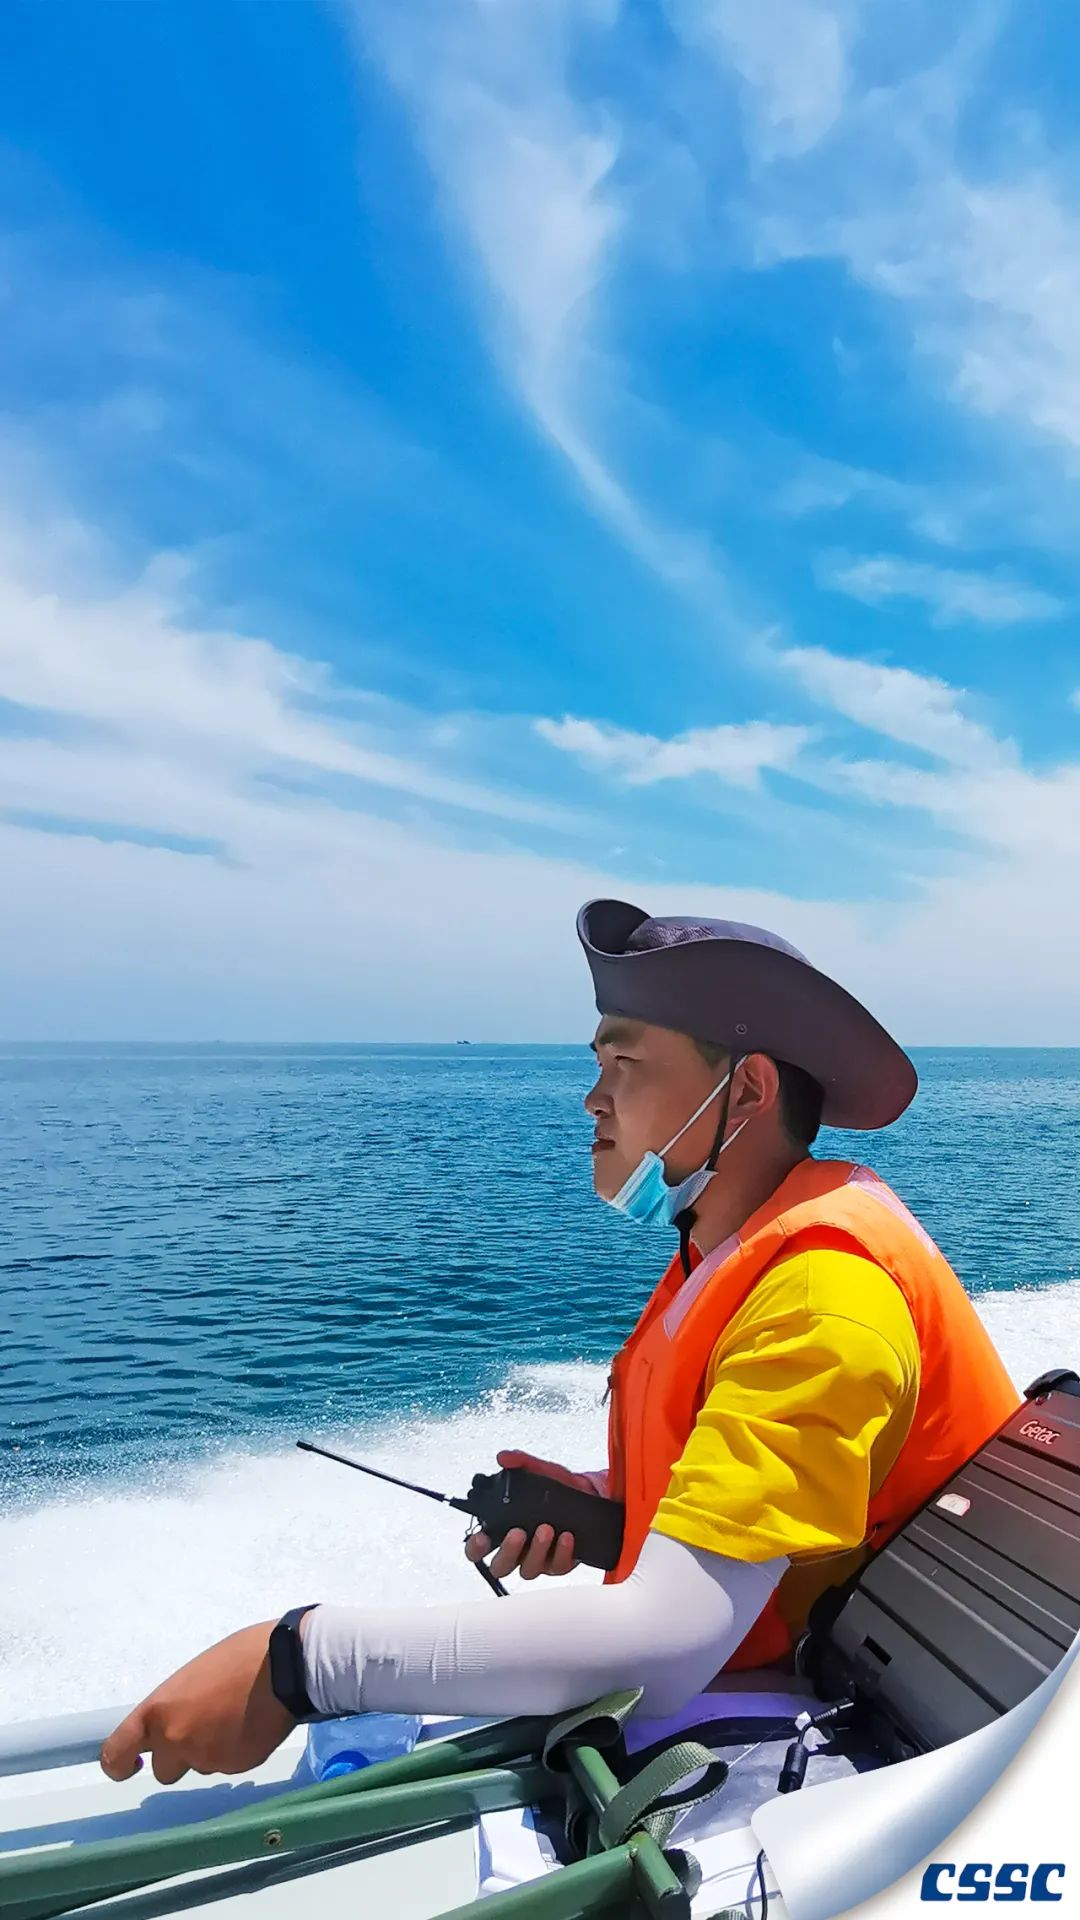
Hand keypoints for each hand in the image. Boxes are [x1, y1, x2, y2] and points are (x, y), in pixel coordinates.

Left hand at [100, 1622, 293, 1784]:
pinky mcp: (236, 1767)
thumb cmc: (239, 1656)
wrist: (287, 1665)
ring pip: (198, 1766)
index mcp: (158, 1712)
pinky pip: (226, 1765)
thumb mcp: (192, 1675)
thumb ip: (176, 1705)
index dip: (118, 1765)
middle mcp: (176, 1741)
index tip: (129, 1766)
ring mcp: (207, 1759)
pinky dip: (234, 1751)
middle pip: (163, 1768)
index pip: (117, 1753)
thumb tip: (177, 1720)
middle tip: (203, 1726)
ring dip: (208, 1751)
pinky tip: (251, 1726)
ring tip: (234, 1719)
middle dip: (178, 1754)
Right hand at [464, 1450, 592, 1579]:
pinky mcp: (559, 1563)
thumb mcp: (540, 1470)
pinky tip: (567, 1536)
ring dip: (536, 1550)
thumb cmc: (558, 1487)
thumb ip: (521, 1462)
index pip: (479, 1547)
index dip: (475, 1547)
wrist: (591, 1494)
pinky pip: (558, 1566)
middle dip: (507, 1551)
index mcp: (504, 1529)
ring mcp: (538, 1558)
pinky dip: (562, 1552)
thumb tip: (503, 1457)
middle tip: (518, 1532)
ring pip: (528, 1570)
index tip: (481, 1537)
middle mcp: (518, 1548)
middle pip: (500, 1566)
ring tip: (546, 1528)